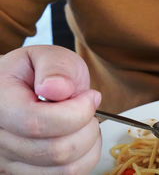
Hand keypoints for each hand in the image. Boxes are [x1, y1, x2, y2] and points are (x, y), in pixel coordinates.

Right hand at [0, 45, 101, 173]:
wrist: (23, 89)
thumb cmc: (35, 73)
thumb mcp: (47, 56)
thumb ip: (55, 67)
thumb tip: (58, 88)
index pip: (38, 122)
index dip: (77, 112)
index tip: (90, 96)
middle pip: (56, 151)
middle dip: (88, 127)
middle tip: (88, 108)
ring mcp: (8, 162)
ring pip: (65, 170)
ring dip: (89, 144)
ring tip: (84, 123)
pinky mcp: (23, 174)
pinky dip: (84, 158)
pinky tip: (79, 138)